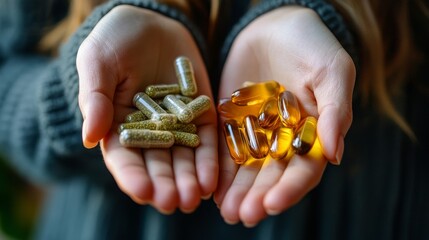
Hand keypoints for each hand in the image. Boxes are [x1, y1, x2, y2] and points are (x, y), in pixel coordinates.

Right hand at [77, 6, 217, 213]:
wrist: (150, 22)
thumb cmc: (115, 40)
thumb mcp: (97, 63)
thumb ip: (95, 98)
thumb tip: (90, 138)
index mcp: (118, 126)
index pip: (124, 158)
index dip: (132, 176)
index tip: (142, 192)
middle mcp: (149, 132)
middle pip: (157, 164)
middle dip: (165, 185)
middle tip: (174, 202)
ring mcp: (177, 124)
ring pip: (183, 158)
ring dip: (189, 179)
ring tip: (195, 197)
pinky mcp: (201, 113)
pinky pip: (206, 139)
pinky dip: (209, 159)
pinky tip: (213, 179)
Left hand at [215, 6, 354, 225]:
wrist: (274, 24)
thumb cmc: (310, 44)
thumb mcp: (331, 70)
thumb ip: (336, 110)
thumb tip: (335, 155)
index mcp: (313, 132)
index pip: (304, 169)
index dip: (290, 188)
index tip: (272, 204)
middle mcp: (284, 138)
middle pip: (272, 175)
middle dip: (257, 196)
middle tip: (241, 215)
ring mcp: (256, 131)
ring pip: (247, 168)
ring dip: (236, 191)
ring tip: (225, 210)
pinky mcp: (232, 121)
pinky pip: (225, 148)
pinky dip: (219, 168)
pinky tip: (211, 186)